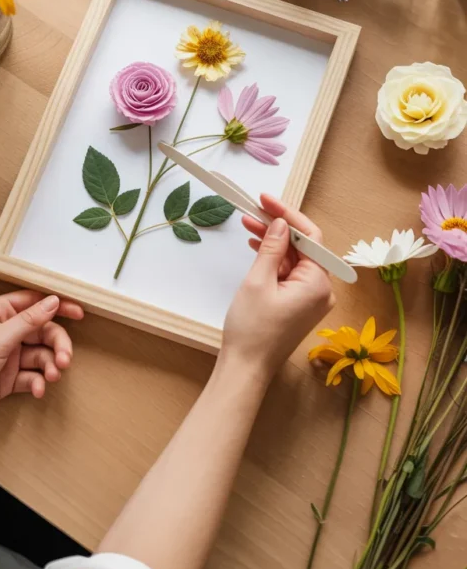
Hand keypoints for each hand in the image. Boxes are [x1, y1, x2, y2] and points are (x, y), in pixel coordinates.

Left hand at [0, 290, 83, 432]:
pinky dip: (38, 382)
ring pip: (40, 355)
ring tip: (52, 377)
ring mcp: (6, 356)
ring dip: (50, 366)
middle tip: (66, 360)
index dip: (57, 306)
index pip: (34, 303)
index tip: (79, 313)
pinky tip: (38, 390)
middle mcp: (4, 332)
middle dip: (57, 345)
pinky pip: (31, 376)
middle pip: (42, 332)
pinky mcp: (7, 379)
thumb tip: (54, 301)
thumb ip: (30, 320)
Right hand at [221, 195, 333, 381]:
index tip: (266, 200)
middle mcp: (321, 290)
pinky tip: (256, 247)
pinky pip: (290, 274)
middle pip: (303, 247)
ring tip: (248, 224)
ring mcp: (311, 299)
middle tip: (253, 209)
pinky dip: (274, 260)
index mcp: (318, 283)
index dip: (288, 215)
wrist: (246, 368)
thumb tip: (281, 224)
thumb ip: (273, 248)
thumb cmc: (252, 329)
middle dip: (278, 227)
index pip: (310, 237)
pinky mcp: (299, 305)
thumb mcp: (259, 280)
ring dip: (273, 242)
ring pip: (294, 259)